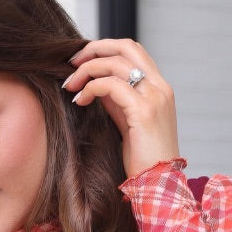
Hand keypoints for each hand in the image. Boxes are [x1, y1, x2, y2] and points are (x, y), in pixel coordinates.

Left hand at [64, 39, 180, 180]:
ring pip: (115, 63)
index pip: (133, 50)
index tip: (82, 61)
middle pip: (125, 46)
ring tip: (70, 85)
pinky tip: (80, 100)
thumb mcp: (128, 122)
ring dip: (87, 70)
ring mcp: (154, 97)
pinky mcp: (143, 111)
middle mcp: (160, 87)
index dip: (105, 48)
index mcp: (160, 88)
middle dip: (94, 49)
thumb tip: (96, 82)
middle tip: (72, 63)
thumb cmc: (143, 160)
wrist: (159, 185)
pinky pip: (111, 85)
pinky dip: (91, 88)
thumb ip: (117, 100)